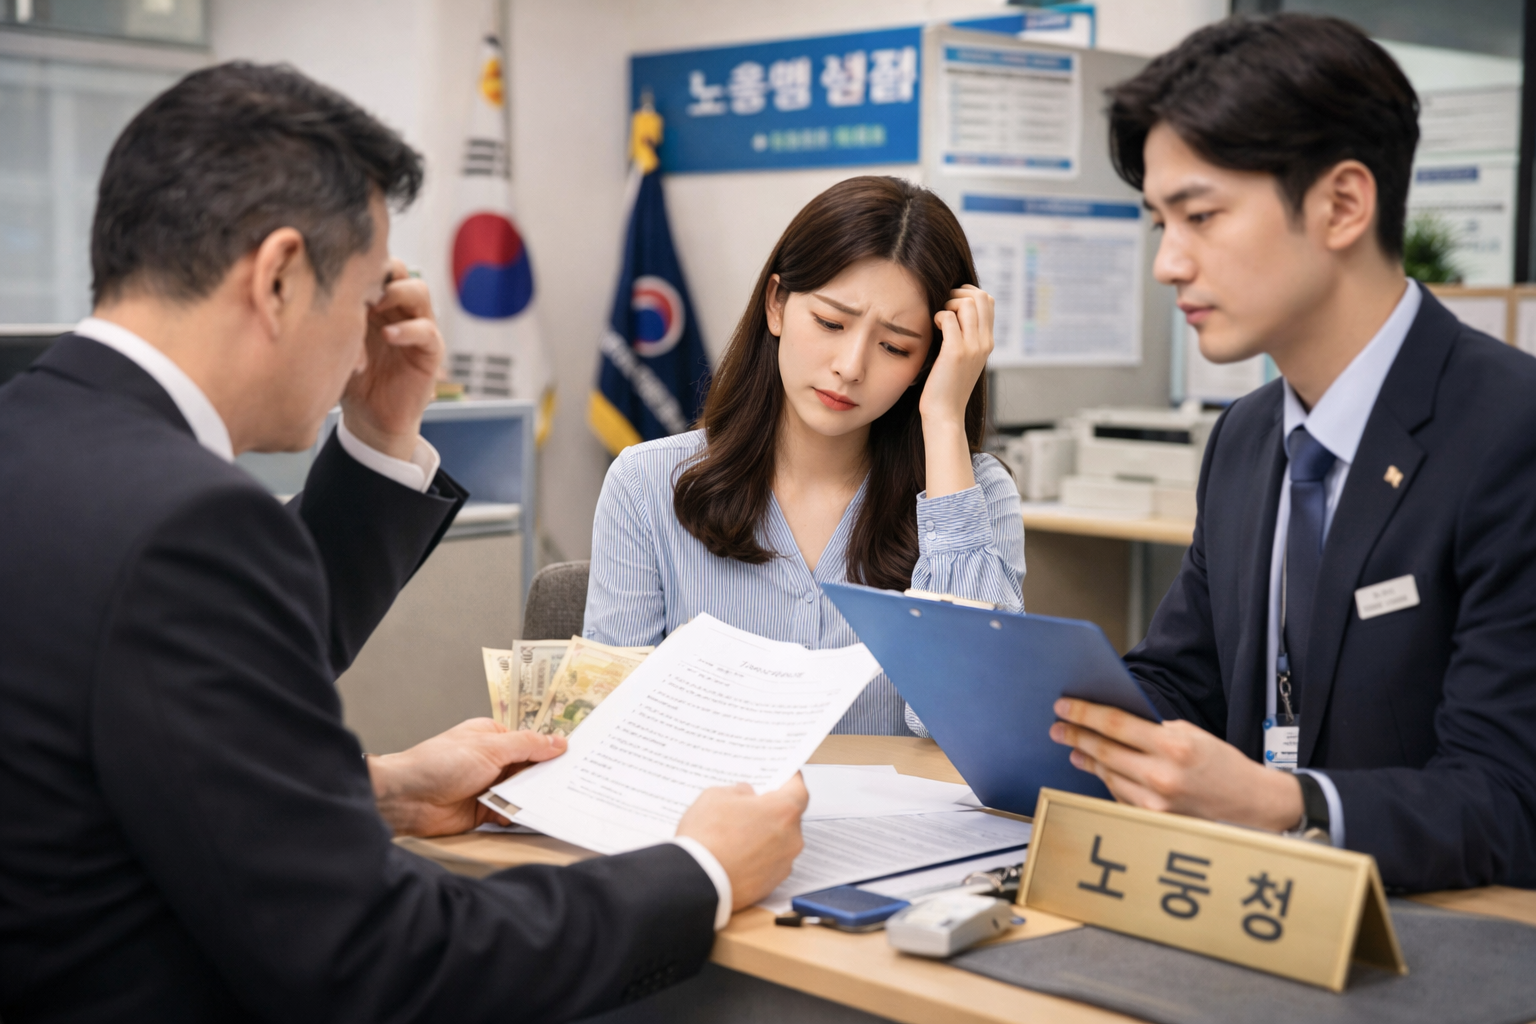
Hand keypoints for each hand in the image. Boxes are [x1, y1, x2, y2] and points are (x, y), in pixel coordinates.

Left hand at [342, 260, 442, 461]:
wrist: (368, 418)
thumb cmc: (347, 377)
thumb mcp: (333, 340)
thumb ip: (331, 315)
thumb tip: (305, 287)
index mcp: (375, 301)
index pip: (376, 264)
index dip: (360, 263)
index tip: (336, 273)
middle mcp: (399, 309)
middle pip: (400, 269)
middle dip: (380, 271)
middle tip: (358, 285)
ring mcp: (417, 327)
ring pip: (419, 291)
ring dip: (396, 294)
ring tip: (373, 308)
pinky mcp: (430, 351)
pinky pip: (426, 331)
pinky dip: (408, 330)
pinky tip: (388, 336)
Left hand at [368, 718, 566, 836]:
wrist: (406, 799)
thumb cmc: (439, 763)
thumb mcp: (490, 747)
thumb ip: (527, 745)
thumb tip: (559, 743)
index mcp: (493, 737)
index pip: (531, 743)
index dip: (552, 751)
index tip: (578, 759)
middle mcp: (492, 761)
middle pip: (530, 769)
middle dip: (547, 777)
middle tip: (577, 783)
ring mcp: (488, 787)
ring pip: (522, 792)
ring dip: (535, 797)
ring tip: (561, 801)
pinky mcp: (484, 812)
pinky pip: (510, 813)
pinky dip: (520, 814)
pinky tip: (534, 816)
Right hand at [675, 774, 808, 909]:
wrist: (696, 882)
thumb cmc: (706, 838)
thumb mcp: (715, 796)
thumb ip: (738, 791)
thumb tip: (746, 795)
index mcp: (783, 811)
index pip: (798, 789)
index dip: (790, 781)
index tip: (784, 776)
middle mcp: (791, 838)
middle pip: (789, 818)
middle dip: (772, 811)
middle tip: (750, 807)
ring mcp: (783, 864)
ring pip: (779, 842)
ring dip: (765, 836)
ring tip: (737, 834)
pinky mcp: (772, 884)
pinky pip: (770, 864)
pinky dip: (758, 858)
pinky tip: (736, 855)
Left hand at [920, 285, 993, 427]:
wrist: (946, 413)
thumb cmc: (948, 385)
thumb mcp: (964, 359)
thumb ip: (966, 337)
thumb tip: (954, 314)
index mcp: (988, 342)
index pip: (988, 301)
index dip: (969, 293)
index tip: (952, 304)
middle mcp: (984, 342)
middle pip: (981, 297)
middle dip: (959, 293)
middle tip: (944, 306)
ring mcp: (972, 347)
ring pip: (967, 304)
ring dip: (948, 303)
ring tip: (938, 318)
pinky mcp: (956, 353)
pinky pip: (950, 319)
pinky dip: (939, 316)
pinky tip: (934, 327)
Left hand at [1048, 698, 1303, 830]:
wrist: (1252, 806)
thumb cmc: (1222, 766)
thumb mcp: (1192, 735)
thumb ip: (1153, 729)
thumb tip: (1112, 720)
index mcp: (1174, 746)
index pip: (1116, 724)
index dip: (1085, 713)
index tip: (1064, 705)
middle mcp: (1162, 776)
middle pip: (1104, 750)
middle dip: (1076, 736)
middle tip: (1058, 726)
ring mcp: (1155, 803)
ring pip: (1108, 774)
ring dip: (1086, 759)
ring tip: (1073, 746)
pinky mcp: (1152, 821)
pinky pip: (1119, 794)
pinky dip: (1107, 778)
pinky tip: (1097, 767)